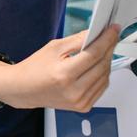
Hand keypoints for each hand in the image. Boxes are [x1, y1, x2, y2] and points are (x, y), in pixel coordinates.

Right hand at [0, 25, 119, 111]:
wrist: (24, 89)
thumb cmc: (35, 68)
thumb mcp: (53, 47)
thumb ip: (77, 40)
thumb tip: (96, 33)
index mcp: (64, 74)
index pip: (94, 54)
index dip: (106, 40)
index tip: (113, 30)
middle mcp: (74, 90)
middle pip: (102, 65)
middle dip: (108, 48)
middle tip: (110, 37)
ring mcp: (79, 101)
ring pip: (105, 77)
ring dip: (106, 61)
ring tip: (101, 51)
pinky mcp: (83, 106)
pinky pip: (101, 87)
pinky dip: (102, 75)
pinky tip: (96, 66)